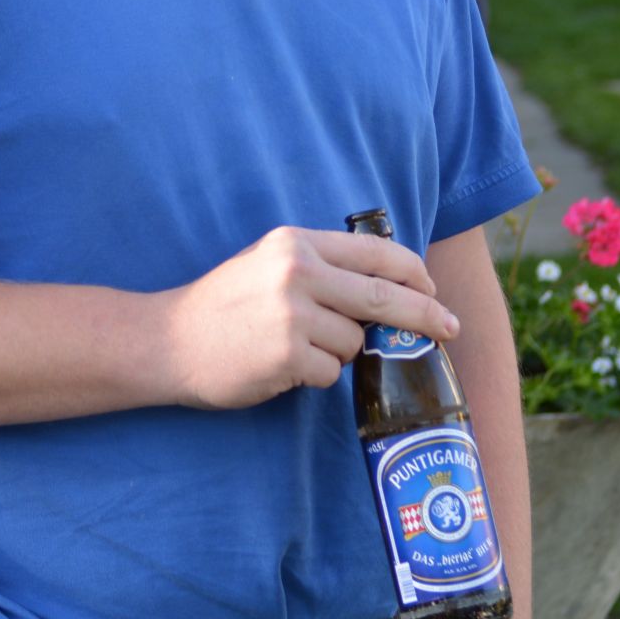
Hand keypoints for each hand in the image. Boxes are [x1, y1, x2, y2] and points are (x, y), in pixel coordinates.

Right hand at [157, 227, 459, 409]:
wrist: (169, 341)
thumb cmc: (225, 304)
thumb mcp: (270, 263)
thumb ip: (322, 268)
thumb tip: (388, 289)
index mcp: (296, 242)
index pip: (375, 253)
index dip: (413, 273)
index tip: (432, 289)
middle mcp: (297, 272)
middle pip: (384, 296)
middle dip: (426, 314)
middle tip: (450, 328)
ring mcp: (293, 314)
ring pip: (354, 342)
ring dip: (340, 353)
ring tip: (299, 348)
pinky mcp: (287, 355)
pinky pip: (330, 373)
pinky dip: (316, 376)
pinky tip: (283, 367)